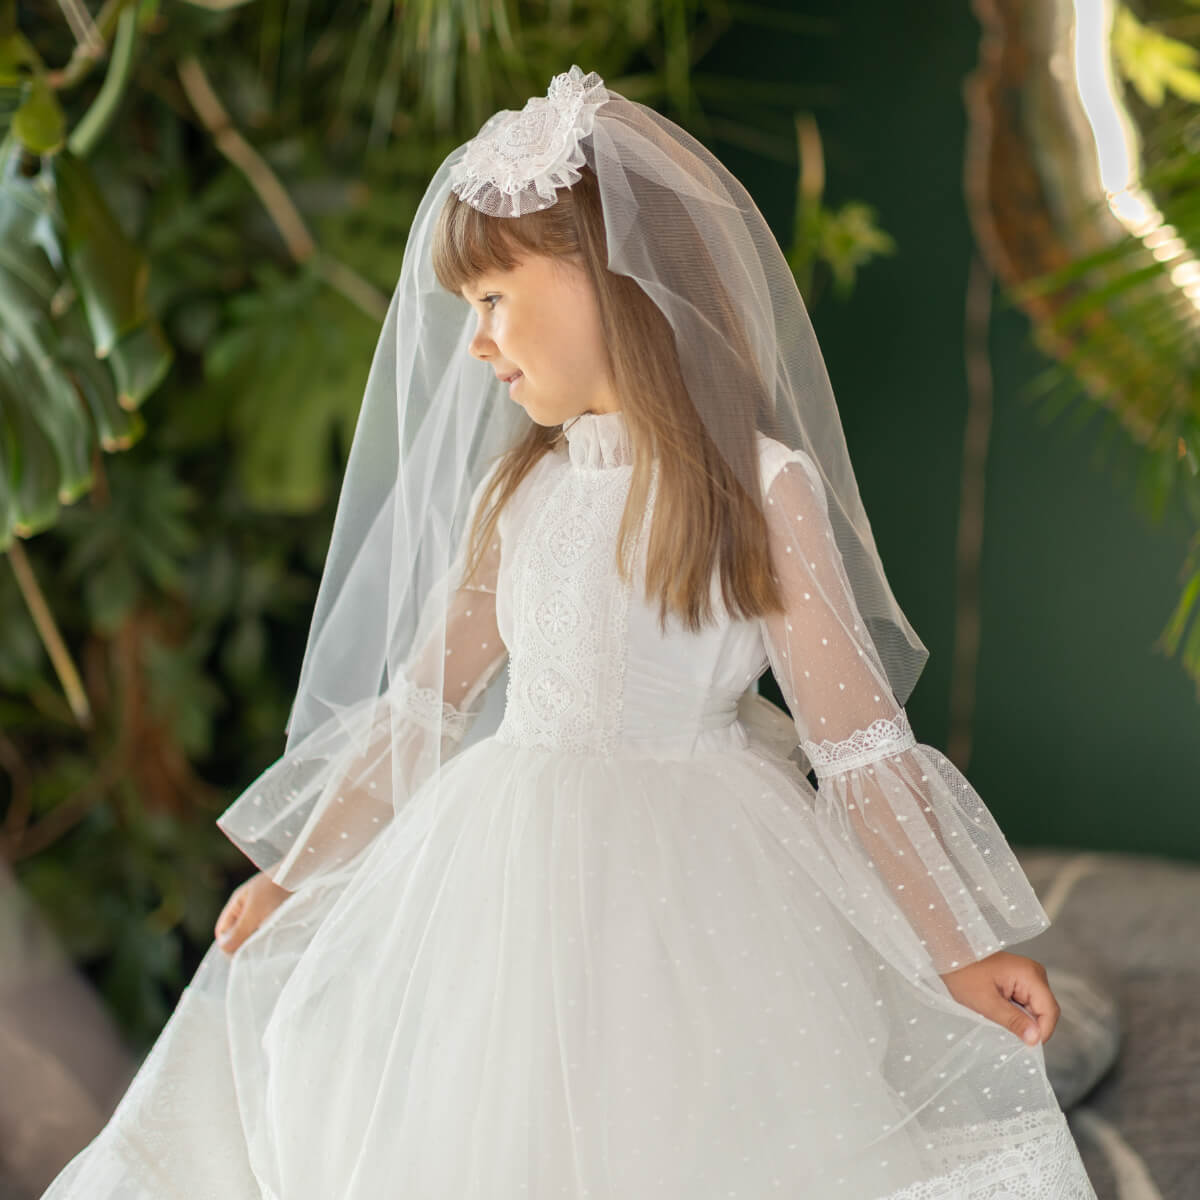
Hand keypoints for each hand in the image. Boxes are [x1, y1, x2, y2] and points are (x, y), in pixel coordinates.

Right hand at [214, 870, 291, 954]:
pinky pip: (269, 931)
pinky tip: (279, 940)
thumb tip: (223, 948)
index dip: (227, 945)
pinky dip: (272, 937)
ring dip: (259, 942)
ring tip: (269, 947)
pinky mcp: (279, 913)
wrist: (303, 871)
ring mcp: (264, 910)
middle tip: (255, 954)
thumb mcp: (255, 911)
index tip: (239, 956)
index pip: (222, 930)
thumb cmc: (276, 889)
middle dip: (244, 945)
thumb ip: (239, 930)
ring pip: (254, 934)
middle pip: (238, 934)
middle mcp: (249, 908)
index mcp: (238, 904)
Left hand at [939, 951, 1059, 1046]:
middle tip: (1006, 1030)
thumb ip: (1013, 1021)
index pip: (1050, 1011)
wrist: (950, 956)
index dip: (1042, 1032)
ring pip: (1036, 1009)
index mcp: (1030, 974)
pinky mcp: (1021, 980)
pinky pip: (1027, 1003)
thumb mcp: (986, 1003)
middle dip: (1030, 1025)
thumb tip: (1035, 1039)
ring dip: (1022, 1019)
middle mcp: (1035, 973)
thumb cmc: (963, 975)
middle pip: (1045, 1011)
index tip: (1025, 1044)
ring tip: (999, 1017)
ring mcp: (1029, 976)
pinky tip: (1000, 1010)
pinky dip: (1016, 1012)